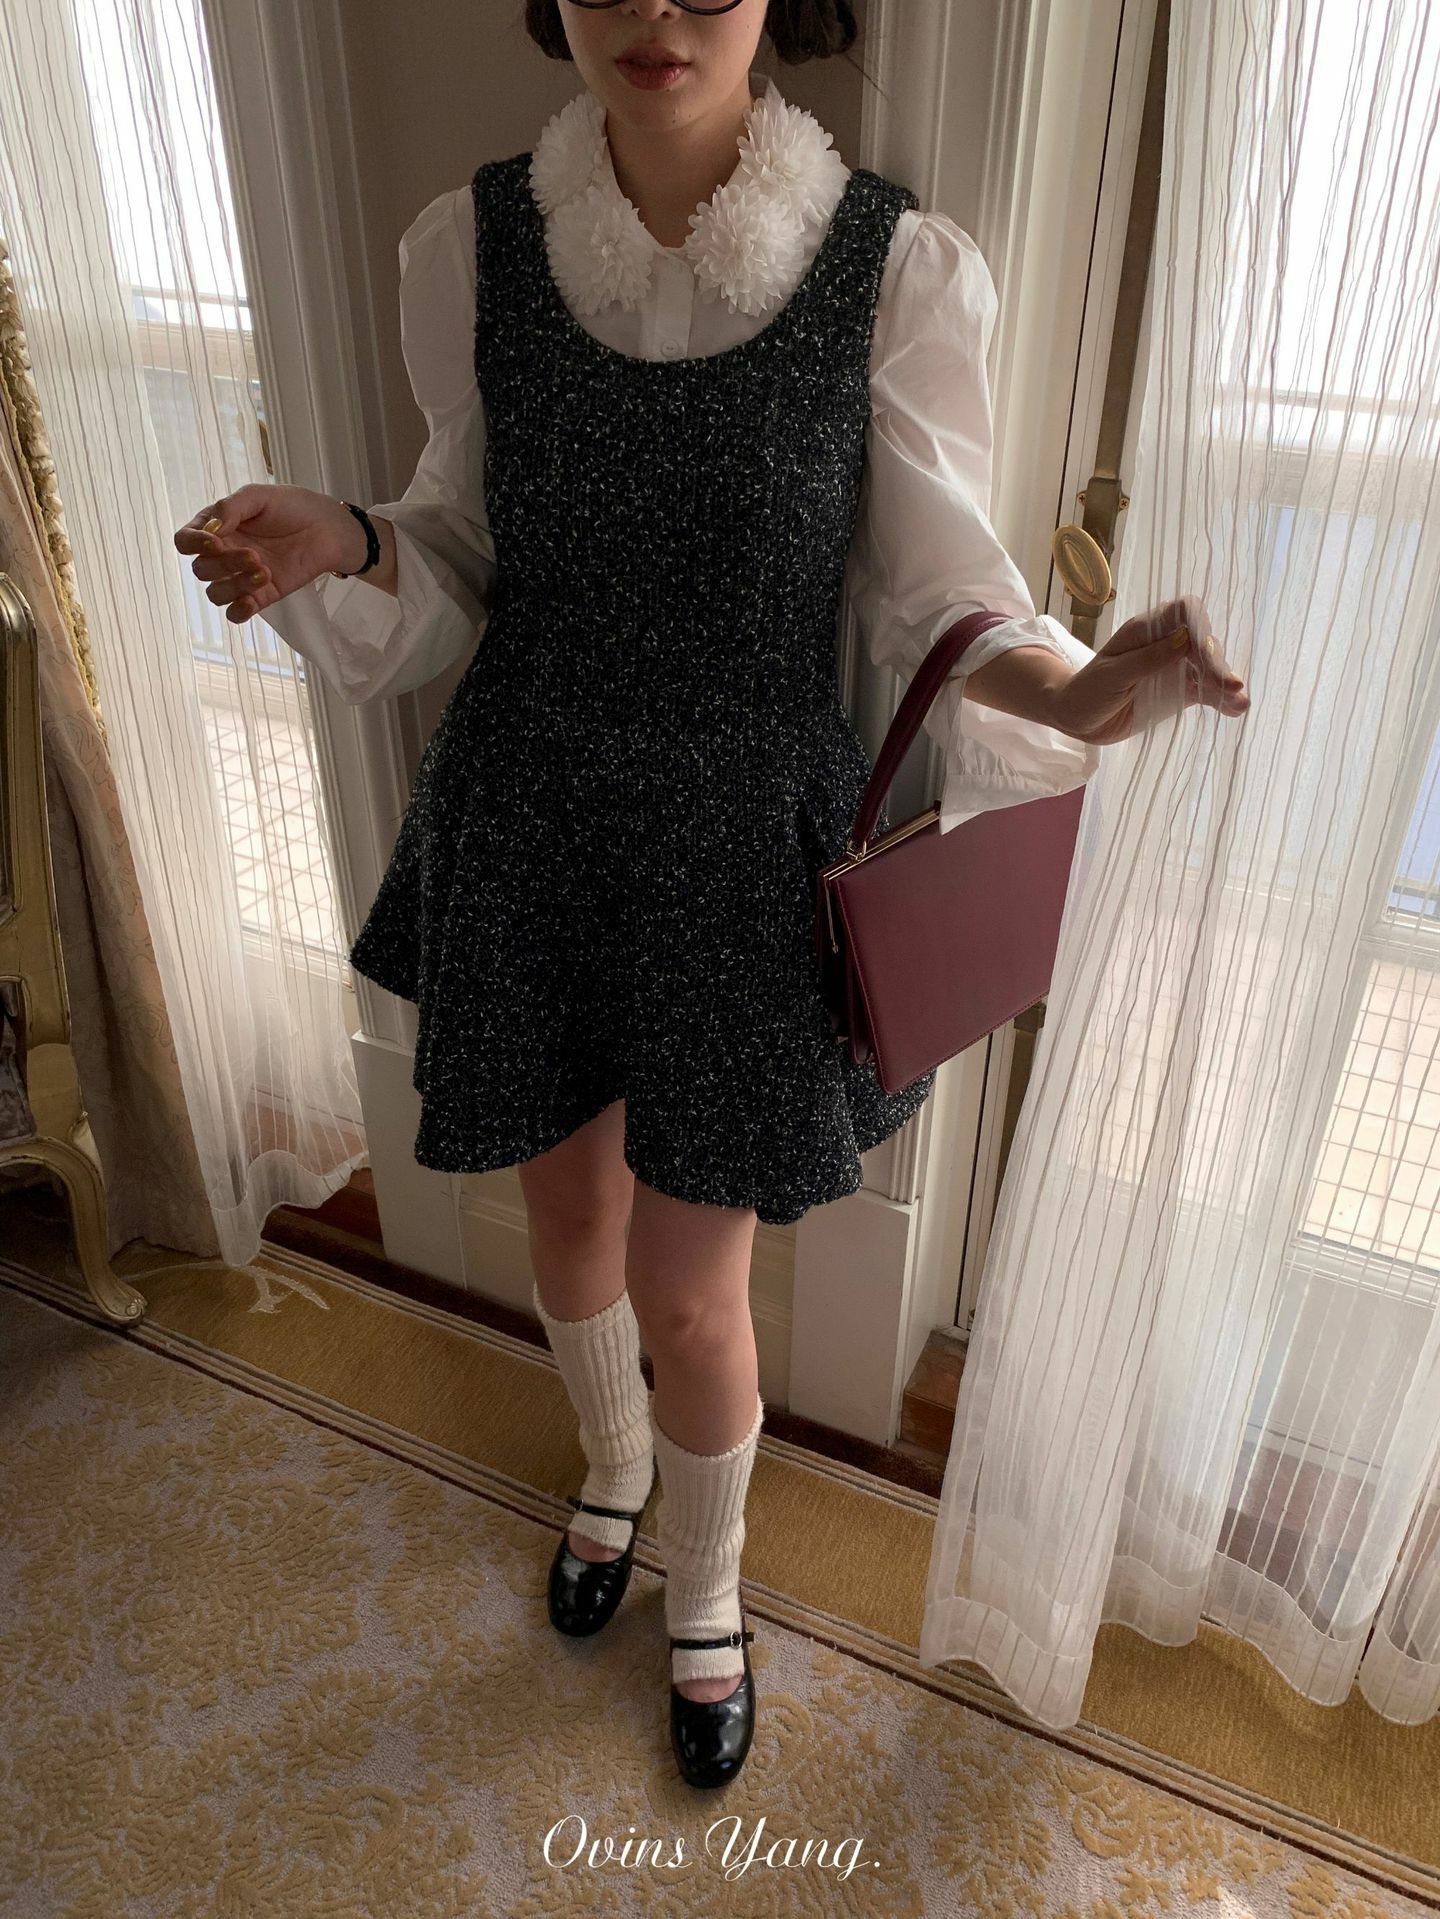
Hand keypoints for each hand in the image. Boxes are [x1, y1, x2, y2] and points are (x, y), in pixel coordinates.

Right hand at [173, 484, 369, 624]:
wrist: (328, 528)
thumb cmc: (292, 507)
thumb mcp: (259, 496)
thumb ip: (231, 508)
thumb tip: (210, 528)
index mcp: (217, 528)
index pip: (185, 541)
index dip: (193, 544)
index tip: (216, 542)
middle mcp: (224, 553)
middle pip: (201, 569)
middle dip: (224, 564)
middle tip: (254, 554)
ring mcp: (241, 576)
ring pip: (216, 593)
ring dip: (235, 585)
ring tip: (264, 571)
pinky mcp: (261, 595)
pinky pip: (235, 613)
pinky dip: (238, 611)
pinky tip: (251, 601)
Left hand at [1046, 594, 1250, 745]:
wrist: (1076, 719)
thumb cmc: (1087, 691)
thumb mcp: (1113, 675)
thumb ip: (1148, 659)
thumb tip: (1186, 639)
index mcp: (1146, 630)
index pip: (1184, 613)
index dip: (1200, 626)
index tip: (1204, 652)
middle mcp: (1166, 644)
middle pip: (1203, 642)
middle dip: (1216, 663)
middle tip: (1228, 687)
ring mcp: (1176, 668)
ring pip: (1209, 668)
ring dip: (1226, 683)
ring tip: (1240, 701)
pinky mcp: (1180, 692)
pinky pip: (1206, 692)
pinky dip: (1221, 700)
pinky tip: (1237, 709)